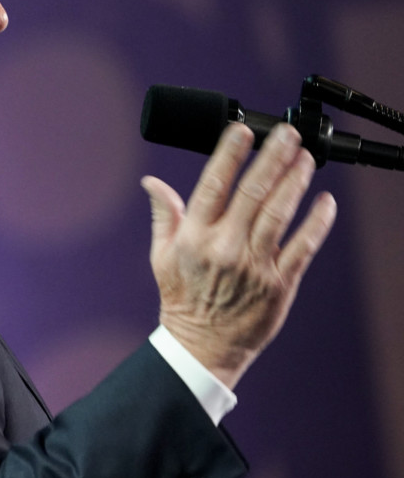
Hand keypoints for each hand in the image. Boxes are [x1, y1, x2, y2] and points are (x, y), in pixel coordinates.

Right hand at [141, 123, 337, 388]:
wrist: (203, 347)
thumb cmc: (181, 298)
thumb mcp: (161, 256)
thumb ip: (164, 214)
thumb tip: (151, 181)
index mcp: (193, 238)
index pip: (212, 186)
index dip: (228, 155)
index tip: (241, 130)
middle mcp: (224, 248)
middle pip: (252, 193)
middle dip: (272, 158)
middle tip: (288, 134)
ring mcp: (254, 266)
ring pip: (280, 214)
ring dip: (295, 182)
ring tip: (306, 158)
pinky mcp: (280, 284)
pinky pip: (303, 247)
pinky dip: (317, 222)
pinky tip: (325, 201)